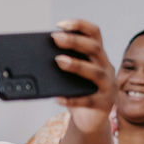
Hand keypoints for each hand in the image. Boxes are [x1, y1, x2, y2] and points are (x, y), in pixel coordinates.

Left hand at [50, 18, 115, 134]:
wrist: (90, 119)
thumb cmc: (77, 92)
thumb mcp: (70, 75)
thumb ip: (62, 62)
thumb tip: (36, 53)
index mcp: (98, 57)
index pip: (95, 34)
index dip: (79, 26)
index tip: (60, 24)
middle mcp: (106, 68)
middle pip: (95, 49)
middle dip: (75, 41)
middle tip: (55, 38)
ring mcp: (107, 86)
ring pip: (96, 72)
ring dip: (76, 65)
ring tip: (58, 61)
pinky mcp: (103, 104)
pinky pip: (88, 100)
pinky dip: (72, 99)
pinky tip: (57, 98)